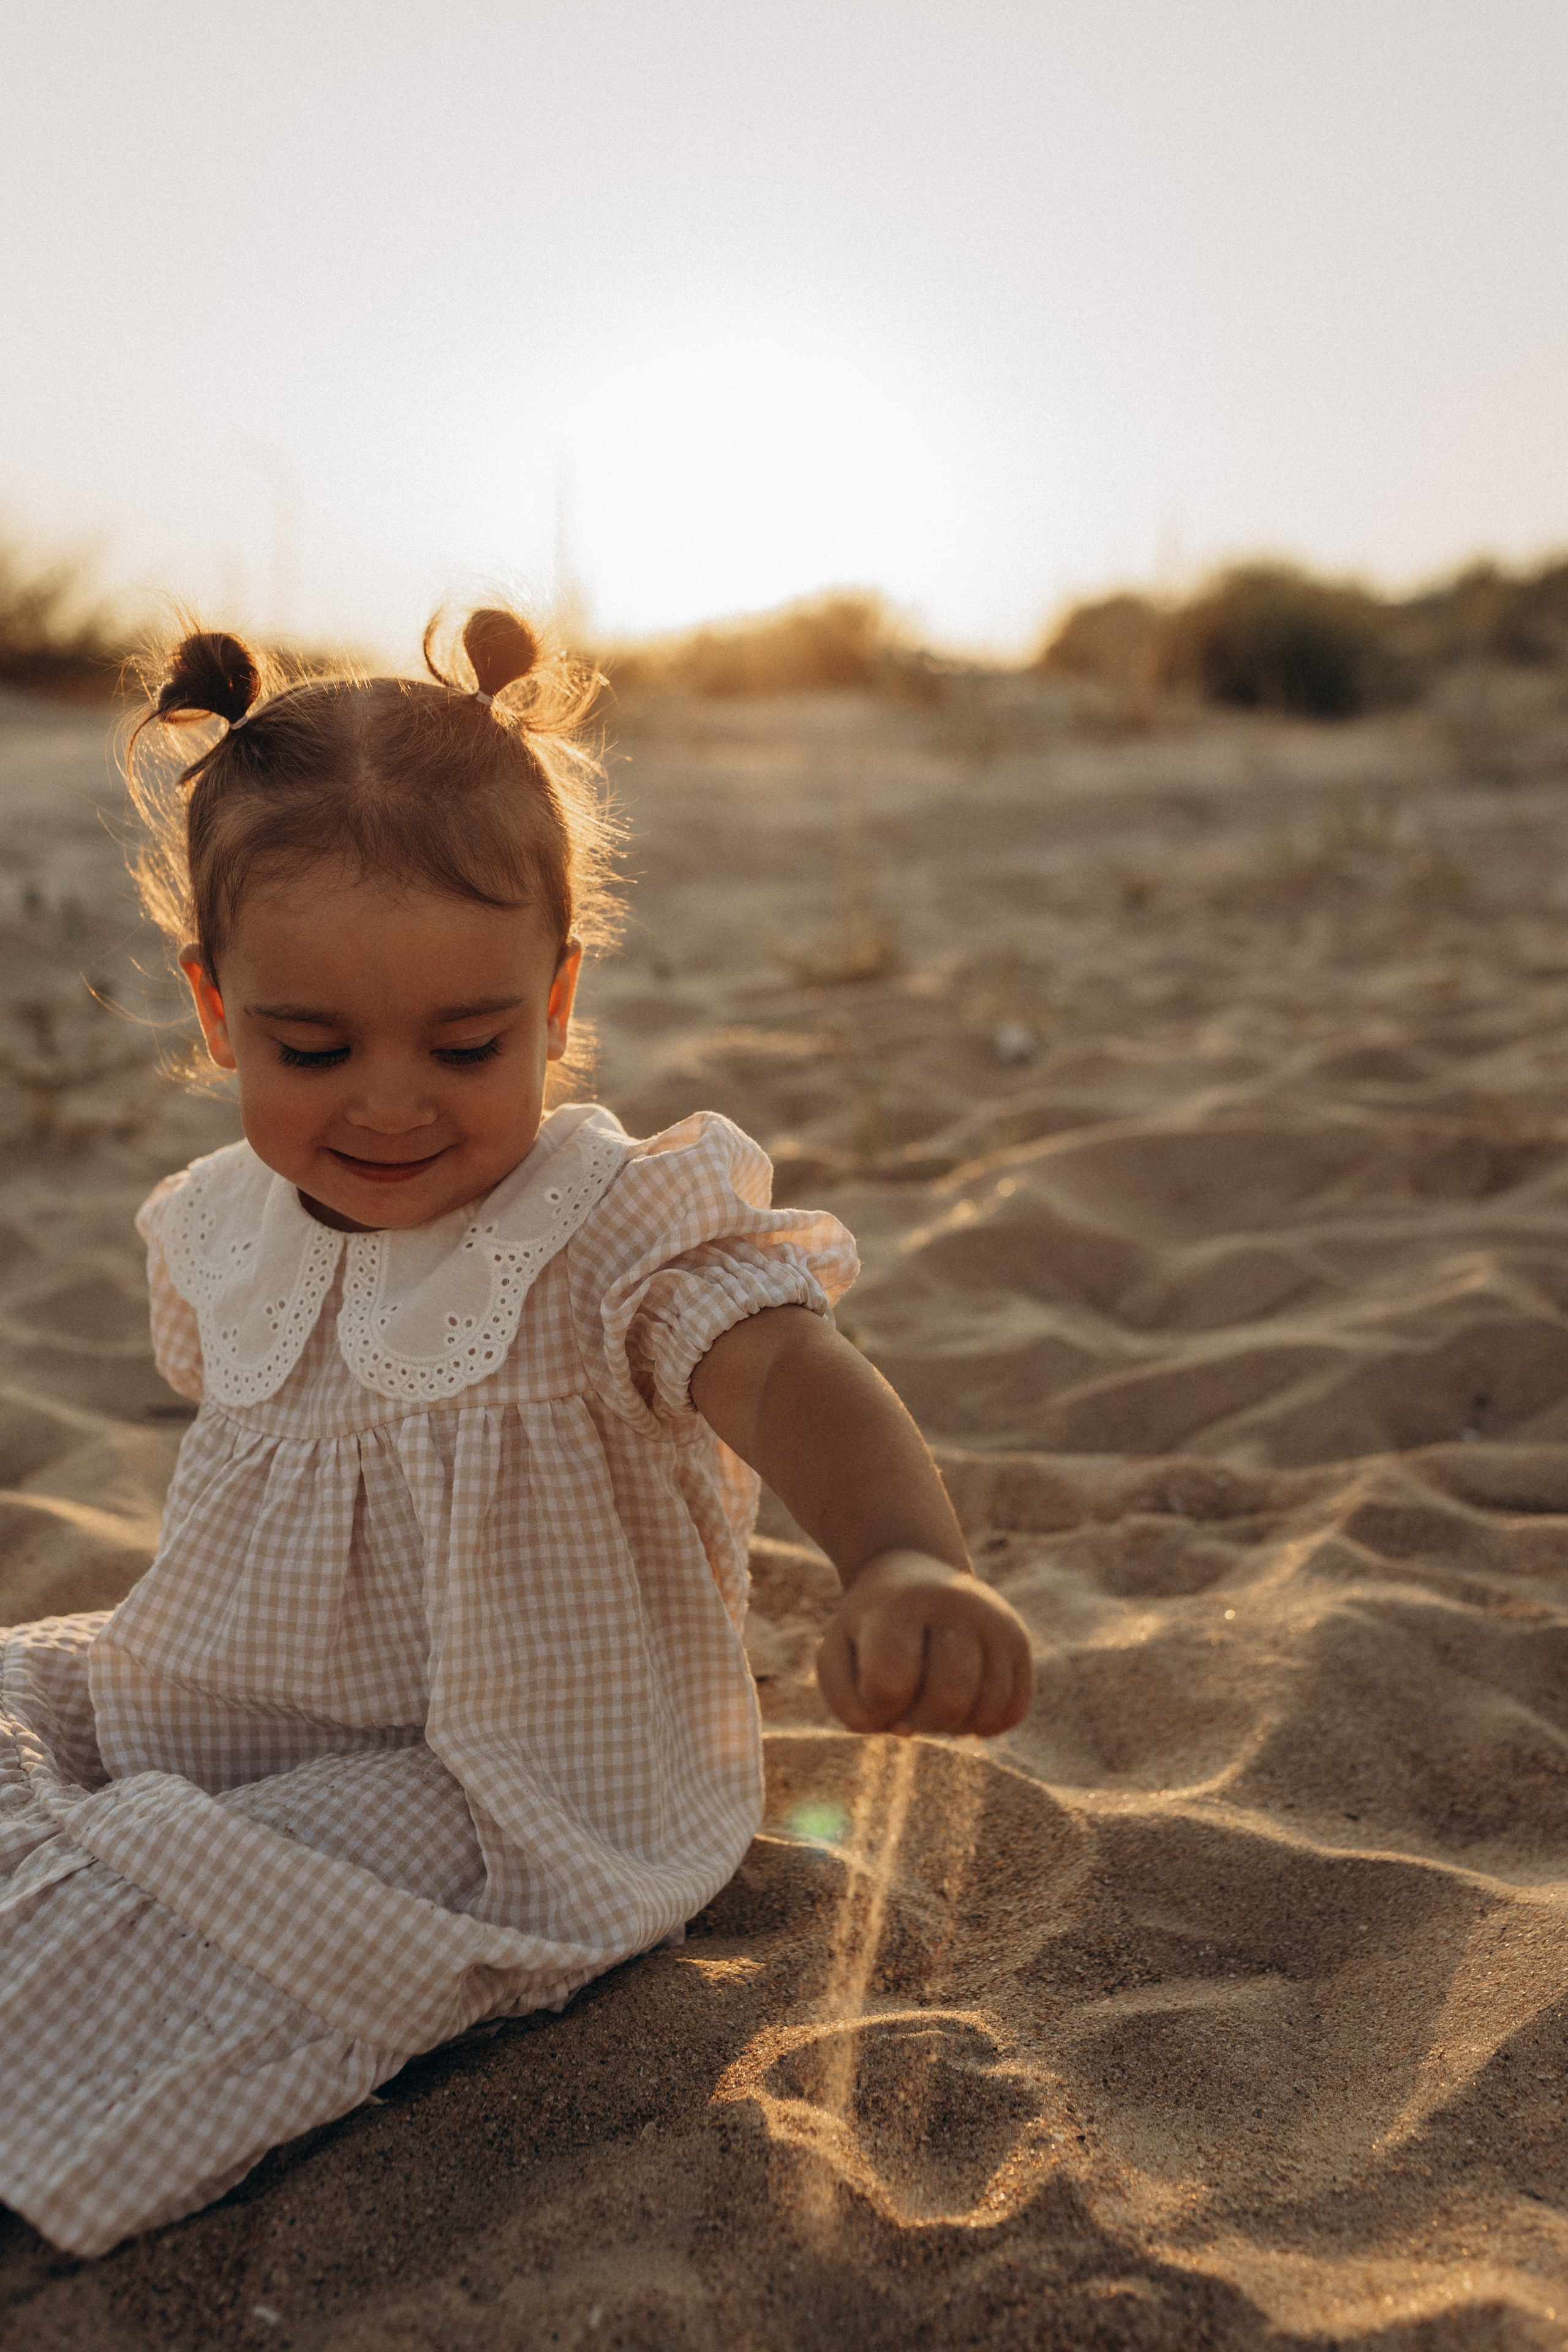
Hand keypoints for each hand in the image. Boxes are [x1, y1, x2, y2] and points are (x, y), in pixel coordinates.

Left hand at [816, 1549, 1033, 1737]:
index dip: (877, 1705)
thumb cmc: (869, 1628)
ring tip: (934, 1697)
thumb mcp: (837, 1657)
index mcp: (901, 1605)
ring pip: (987, 1711)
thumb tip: (907, 1731)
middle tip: (909, 1699)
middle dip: (922, 1721)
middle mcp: (957, 1604)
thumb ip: (850, 1706)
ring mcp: (995, 1620)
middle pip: (949, 1700)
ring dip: (953, 1725)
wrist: (913, 1574)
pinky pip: (1014, 1711)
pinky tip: (963, 1700)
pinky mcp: (1019, 1640)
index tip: (872, 1684)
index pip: (890, 1685)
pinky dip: (985, 1722)